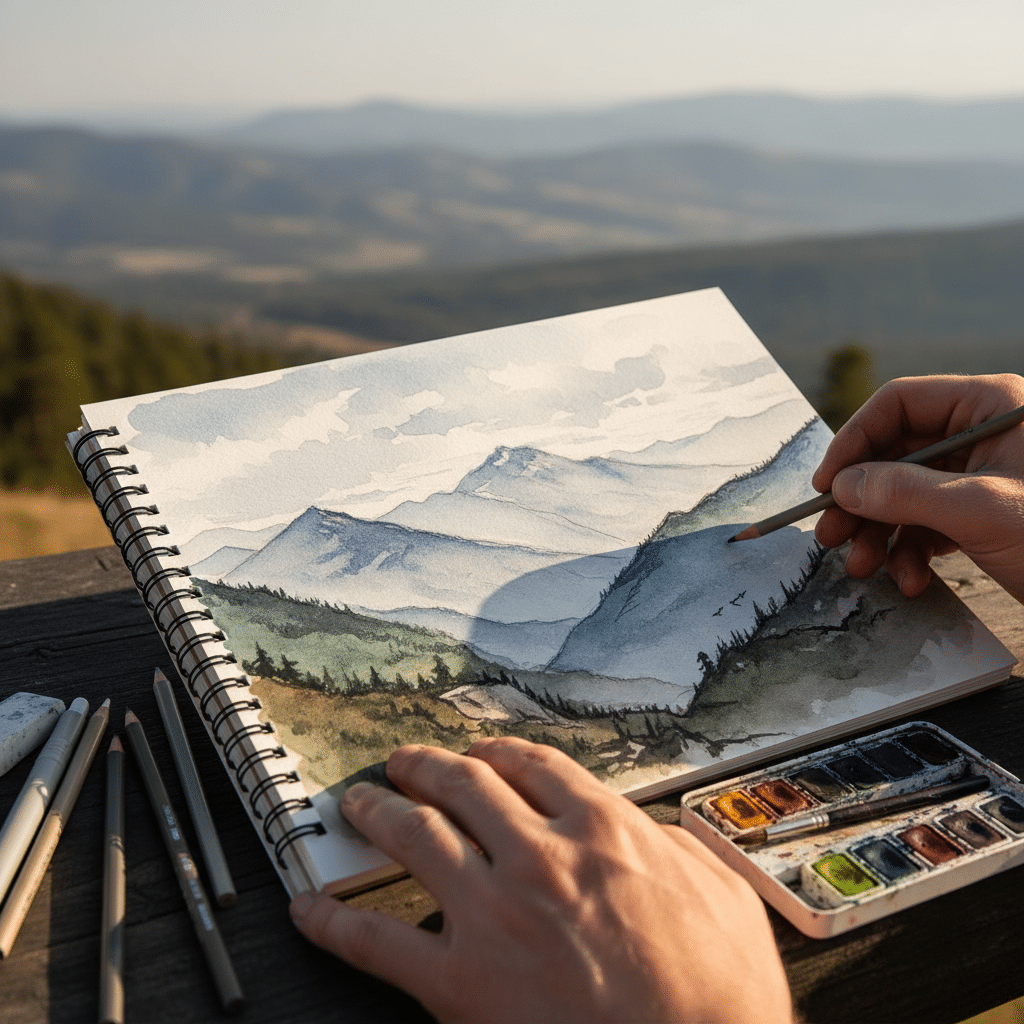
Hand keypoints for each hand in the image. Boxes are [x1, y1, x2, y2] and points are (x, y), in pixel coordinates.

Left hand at [290, 738, 792, 1023]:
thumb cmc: (720, 1000)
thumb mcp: (727, 900)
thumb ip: (685, 853)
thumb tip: (663, 837)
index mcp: (603, 832)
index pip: (532, 768)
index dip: (496, 753)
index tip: (479, 753)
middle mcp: (541, 857)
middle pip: (464, 787)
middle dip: (426, 767)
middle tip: (403, 763)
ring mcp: (495, 914)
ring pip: (417, 838)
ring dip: (378, 812)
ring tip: (357, 803)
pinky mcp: (460, 982)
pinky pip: (379, 942)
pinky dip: (336, 921)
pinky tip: (312, 910)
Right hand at [813, 373, 1023, 602]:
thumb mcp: (980, 510)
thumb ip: (904, 492)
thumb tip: (842, 486)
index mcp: (992, 406)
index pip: (900, 404)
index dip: (854, 441)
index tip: (827, 485)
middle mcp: (985, 435)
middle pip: (895, 453)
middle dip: (861, 500)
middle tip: (830, 537)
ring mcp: (984, 477)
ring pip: (905, 494)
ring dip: (878, 534)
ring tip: (864, 568)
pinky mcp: (984, 515)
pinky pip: (928, 524)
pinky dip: (910, 553)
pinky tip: (910, 580)